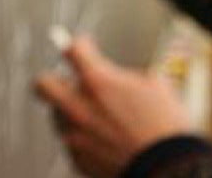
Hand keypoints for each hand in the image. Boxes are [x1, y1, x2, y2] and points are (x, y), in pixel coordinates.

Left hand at [36, 37, 191, 177]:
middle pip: (43, 84)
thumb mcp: (153, 87)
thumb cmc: (166, 129)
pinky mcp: (77, 157)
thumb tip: (114, 77)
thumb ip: (123, 77)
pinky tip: (105, 141)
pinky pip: (72, 142)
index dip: (79, 46)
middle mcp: (78, 106)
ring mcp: (74, 133)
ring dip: (72, 113)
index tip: (82, 48)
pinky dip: (84, 139)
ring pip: (57, 116)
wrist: (168, 170)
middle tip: (67, 84)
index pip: (73, 50)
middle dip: (53, 81)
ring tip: (100, 120)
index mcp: (97, 81)